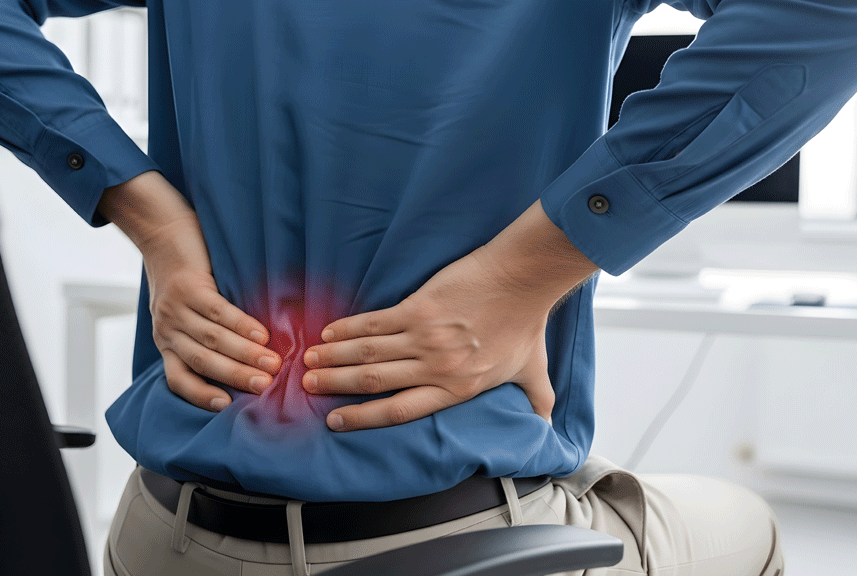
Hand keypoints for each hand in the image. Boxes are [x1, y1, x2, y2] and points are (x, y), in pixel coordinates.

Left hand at [99, 171, 281, 410]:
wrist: (161, 232)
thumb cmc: (181, 274)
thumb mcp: (182, 312)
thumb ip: (203, 334)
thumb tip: (247, 358)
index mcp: (166, 342)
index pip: (178, 379)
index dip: (201, 395)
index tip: (227, 406)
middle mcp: (167, 330)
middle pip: (202, 363)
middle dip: (236, 377)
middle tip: (266, 387)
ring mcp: (175, 309)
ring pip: (211, 340)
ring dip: (244, 354)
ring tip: (272, 363)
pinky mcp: (188, 287)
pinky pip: (217, 312)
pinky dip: (241, 325)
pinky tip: (261, 333)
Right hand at [301, 245, 555, 430]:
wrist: (523, 280)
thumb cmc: (527, 323)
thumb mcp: (534, 372)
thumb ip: (537, 400)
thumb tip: (547, 427)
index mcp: (457, 388)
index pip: (400, 411)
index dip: (364, 418)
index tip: (337, 421)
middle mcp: (436, 367)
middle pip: (374, 382)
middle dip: (337, 387)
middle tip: (308, 388)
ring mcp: (425, 337)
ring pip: (368, 353)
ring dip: (334, 359)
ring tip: (308, 363)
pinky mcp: (419, 307)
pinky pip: (375, 322)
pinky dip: (349, 328)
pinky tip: (329, 333)